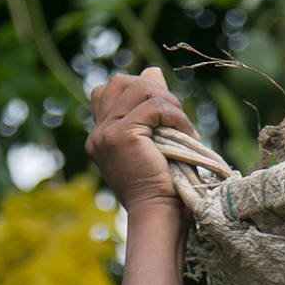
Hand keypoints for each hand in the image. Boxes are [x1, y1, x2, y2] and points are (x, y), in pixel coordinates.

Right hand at [85, 67, 194, 217]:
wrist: (157, 214)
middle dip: (152, 89)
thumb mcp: (153, 142)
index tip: (162, 111)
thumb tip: (153, 70)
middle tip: (175, 115)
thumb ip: (149, 108)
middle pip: (120, 82)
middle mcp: (97, 134)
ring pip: (138, 89)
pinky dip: (175, 116)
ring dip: (168, 102)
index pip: (106, 91)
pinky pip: (154, 107)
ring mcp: (106, 133)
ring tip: (182, 125)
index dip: (136, 90)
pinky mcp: (122, 135)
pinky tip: (187, 133)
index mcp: (99, 137)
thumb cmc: (161, 187)